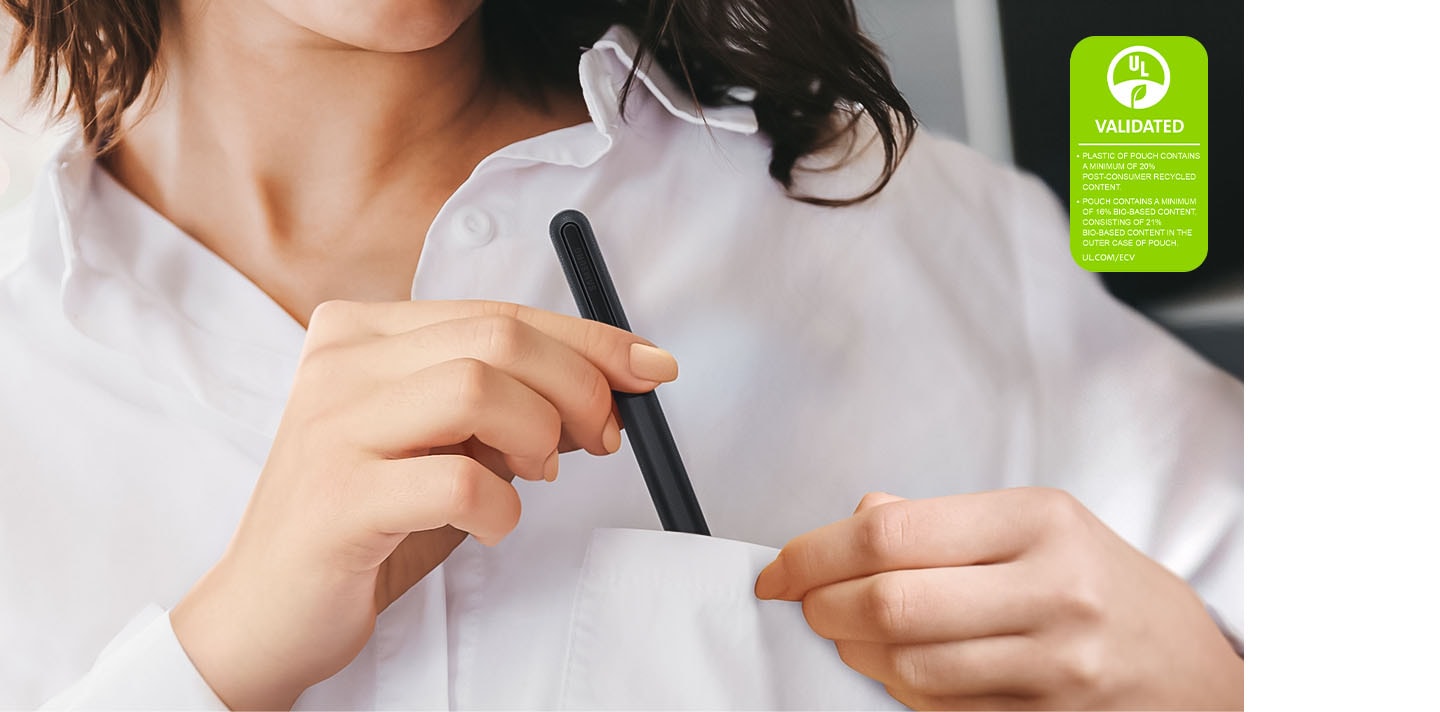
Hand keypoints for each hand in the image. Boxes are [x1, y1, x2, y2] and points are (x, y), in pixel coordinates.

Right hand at [171, 300, 678, 709]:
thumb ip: (505, 400)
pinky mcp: (338, 497)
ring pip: (479, 387)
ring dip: (538, 436)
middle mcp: (339, 362)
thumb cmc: (368, 519)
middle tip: (601, 438)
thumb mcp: (442, 440)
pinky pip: (458, 480)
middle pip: (498, 338)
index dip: (588, 340)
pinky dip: (502, 507)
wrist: (265, 610)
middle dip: (577, 386)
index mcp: (362, 332)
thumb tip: (611, 381)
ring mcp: (331, 426)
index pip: (499, 312)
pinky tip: (491, 524)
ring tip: (535, 476)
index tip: (648, 370)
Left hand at [755, 489, 1242, 709]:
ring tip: (852, 635)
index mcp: (1038, 521)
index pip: (891, 534)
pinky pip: (939, 710)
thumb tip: (855, 519)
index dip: (813, 553)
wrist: (1191, 669)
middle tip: (808, 603)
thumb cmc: (1101, 583)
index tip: (781, 569)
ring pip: (908, 667)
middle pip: (890, 603)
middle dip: (825, 607)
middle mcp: (1051, 591)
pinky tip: (898, 667)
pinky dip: (899, 689)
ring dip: (856, 653)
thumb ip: (939, 519)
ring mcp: (1054, 666)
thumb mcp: (1036, 524)